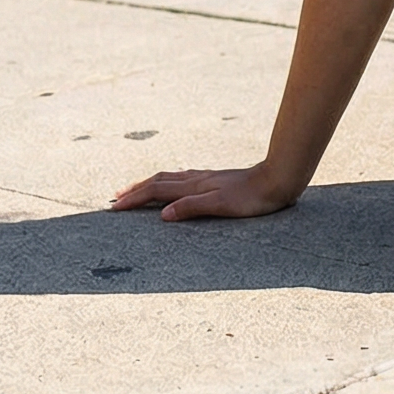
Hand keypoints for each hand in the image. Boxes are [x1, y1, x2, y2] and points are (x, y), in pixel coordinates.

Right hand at [111, 162, 302, 221]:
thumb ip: (192, 207)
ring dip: (150, 184)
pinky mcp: (217, 180)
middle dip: (136, 190)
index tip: (114, 208)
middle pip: (159, 181)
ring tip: (137, 190)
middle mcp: (197, 179)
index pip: (156, 191)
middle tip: (117, 198)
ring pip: (171, 178)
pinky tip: (174, 185)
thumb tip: (162, 215)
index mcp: (195, 186)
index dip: (134, 199)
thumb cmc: (253, 197)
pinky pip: (184, 179)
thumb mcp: (222, 206)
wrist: (279, 178)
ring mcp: (207, 178)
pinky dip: (169, 182)